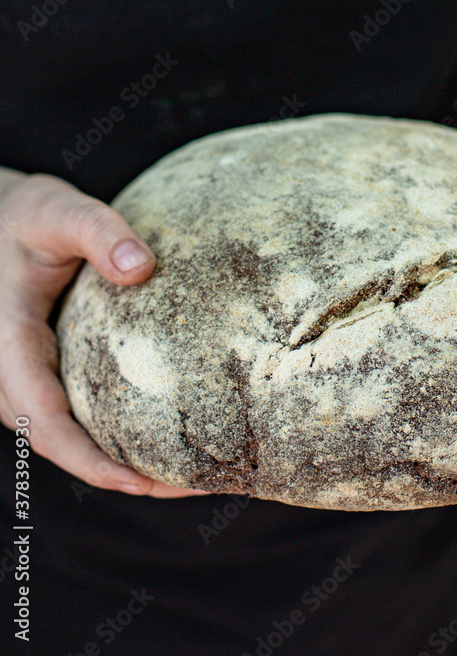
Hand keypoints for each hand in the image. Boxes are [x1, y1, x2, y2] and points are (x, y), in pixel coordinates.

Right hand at [0, 171, 209, 496]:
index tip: (146, 482)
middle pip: (64, 445)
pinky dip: (118, 431)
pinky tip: (171, 428)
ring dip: (124, 459)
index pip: (46, 424)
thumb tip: (142, 267)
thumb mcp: (56, 211)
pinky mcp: (45, 370)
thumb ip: (98, 232)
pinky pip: (78, 413)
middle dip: (125, 475)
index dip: (92, 462)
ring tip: (197, 470)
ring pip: (71, 436)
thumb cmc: (22, 214)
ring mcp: (26, 378)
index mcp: (8, 347)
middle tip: (200, 483)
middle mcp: (11, 375)